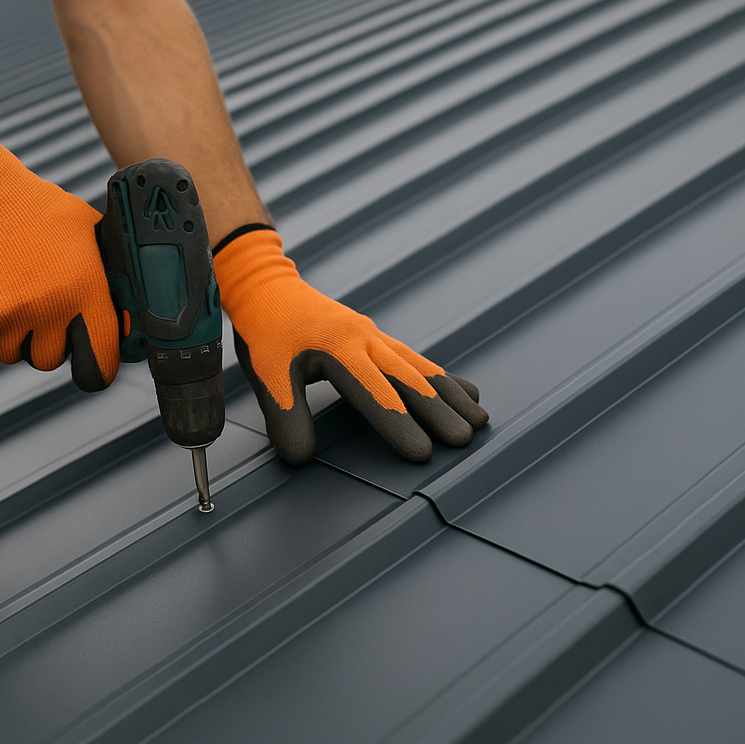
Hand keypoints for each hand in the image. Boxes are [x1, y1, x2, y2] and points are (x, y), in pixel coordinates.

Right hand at [0, 117, 119, 390]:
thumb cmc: (29, 206)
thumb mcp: (85, 227)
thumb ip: (105, 267)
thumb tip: (124, 300)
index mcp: (85, 289)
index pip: (101, 360)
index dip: (98, 365)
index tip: (93, 361)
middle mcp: (50, 309)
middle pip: (49, 359)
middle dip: (44, 341)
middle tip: (36, 308)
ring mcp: (9, 317)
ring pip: (11, 353)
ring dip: (10, 333)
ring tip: (7, 291)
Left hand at [213, 228, 486, 463]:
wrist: (268, 287)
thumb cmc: (266, 332)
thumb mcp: (266, 373)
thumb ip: (285, 415)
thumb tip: (300, 456)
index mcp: (338, 347)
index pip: (374, 392)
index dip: (398, 424)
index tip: (422, 452)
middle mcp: (365, 339)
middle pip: (409, 379)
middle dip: (439, 412)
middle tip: (464, 440)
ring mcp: (375, 336)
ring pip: (420, 368)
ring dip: (450, 395)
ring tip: (478, 420)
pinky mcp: (377, 338)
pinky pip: (416, 358)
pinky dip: (442, 377)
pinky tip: (466, 392)